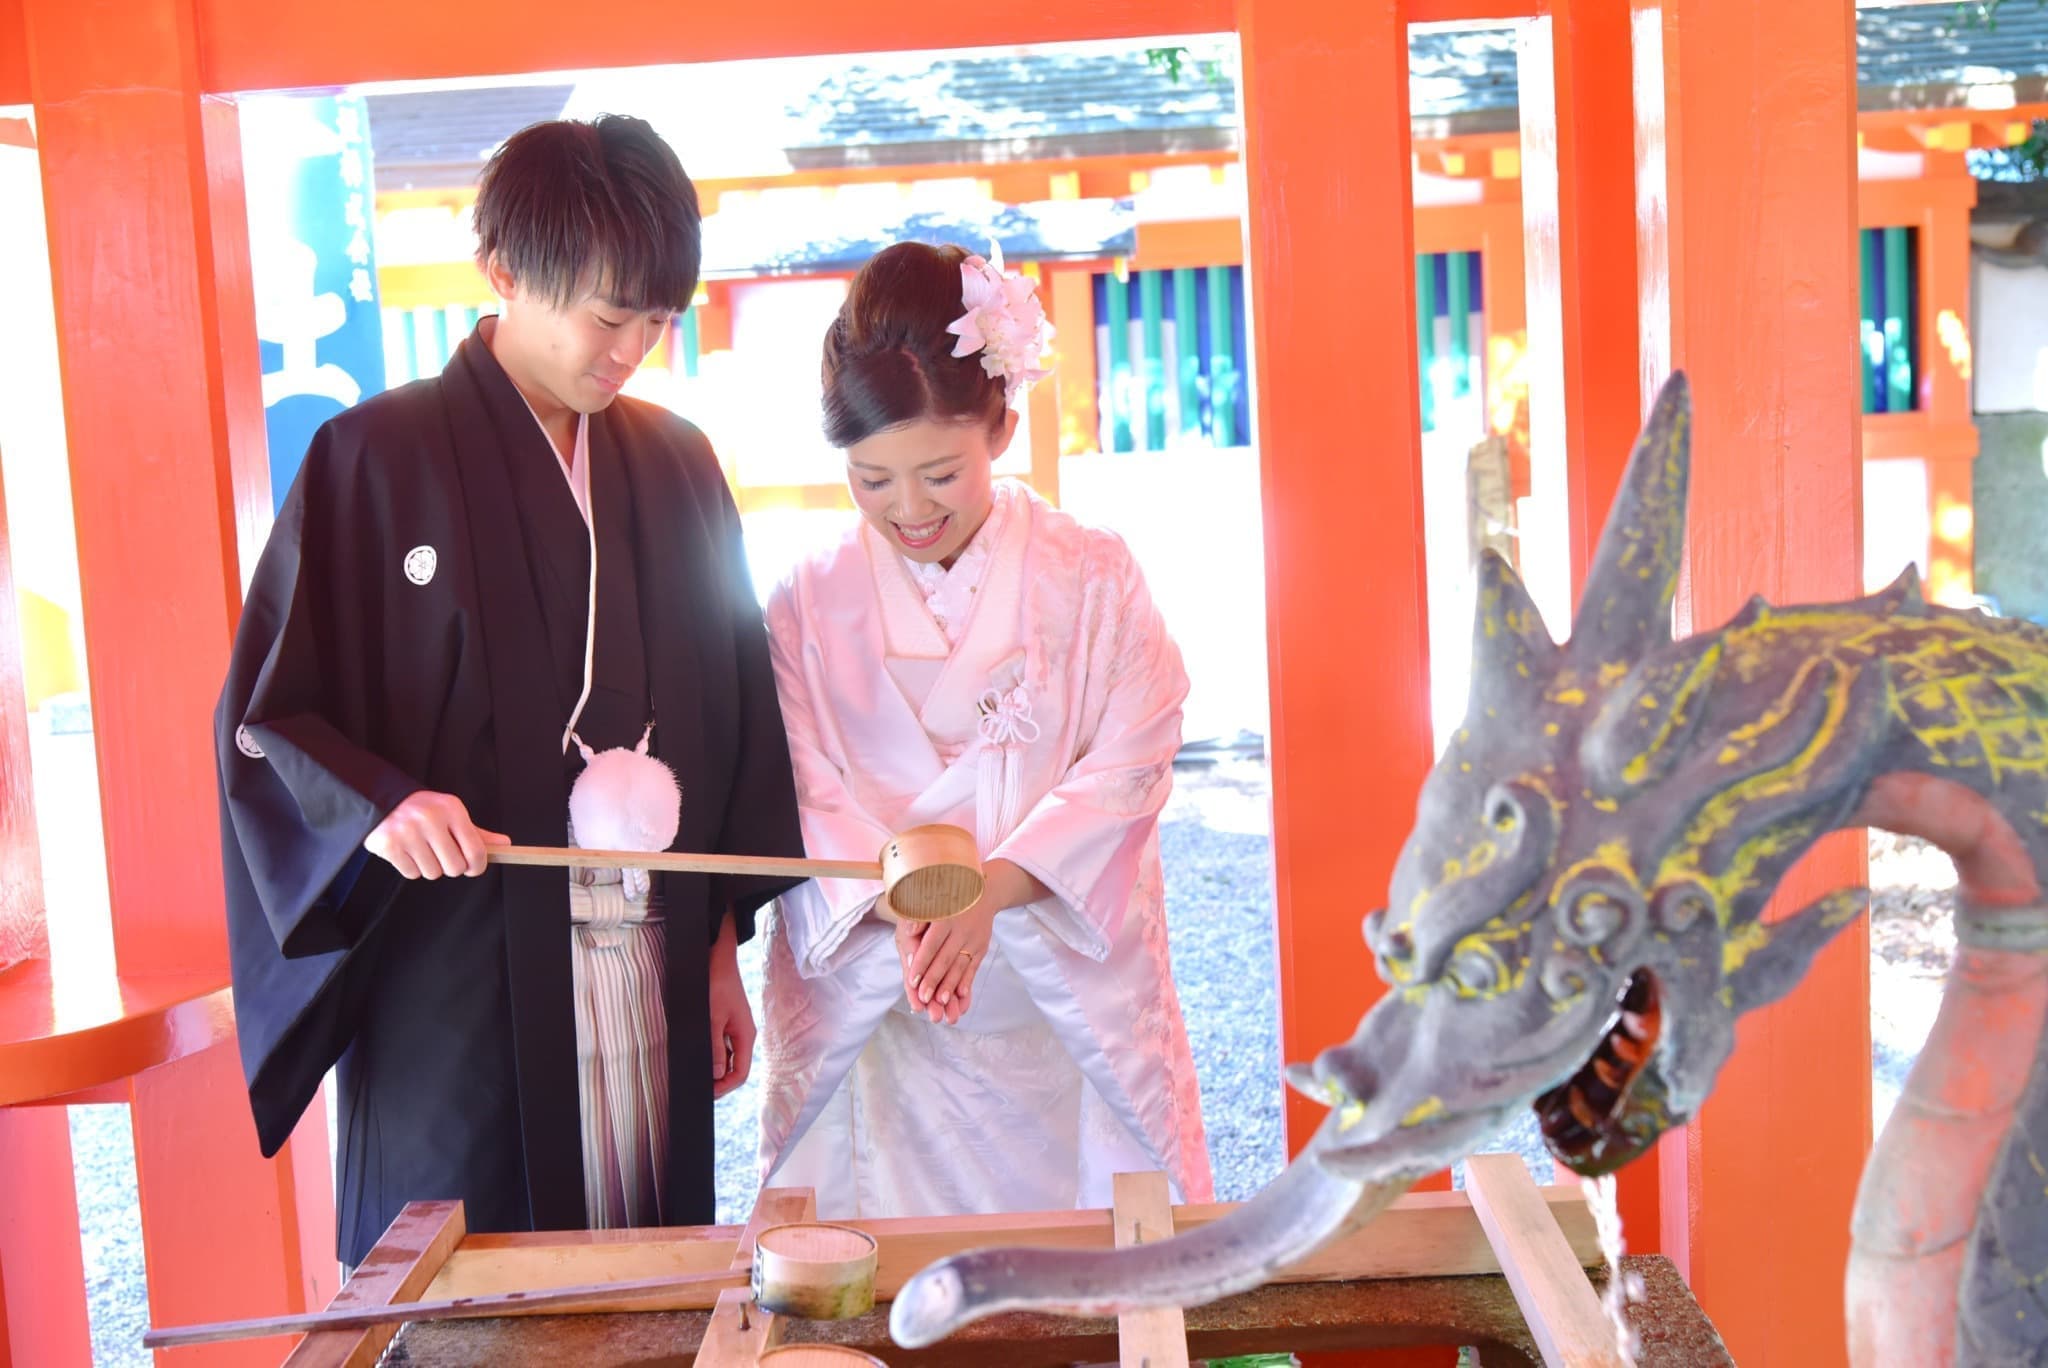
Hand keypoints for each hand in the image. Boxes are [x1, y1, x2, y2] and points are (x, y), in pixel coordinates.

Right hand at [364, 791, 507, 878]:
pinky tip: (407, 851)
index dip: (478, 866)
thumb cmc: (423, 810)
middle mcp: (430, 819)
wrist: (380, 800)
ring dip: (430, 867)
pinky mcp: (389, 845)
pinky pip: (412, 874)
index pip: (476, 850)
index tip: (474, 868)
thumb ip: (476, 833)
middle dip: (451, 866)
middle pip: (455, 867)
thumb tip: (504, 845)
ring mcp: (408, 832)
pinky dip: (412, 867)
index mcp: (451, 809)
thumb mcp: (451, 814)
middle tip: (442, 854)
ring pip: (433, 873)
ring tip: (422, 849)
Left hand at [709, 913, 754, 1097]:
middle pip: (733, 1068)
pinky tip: (695, 1054)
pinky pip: (719, 1044)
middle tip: (696, 1086)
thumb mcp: (712, 1018)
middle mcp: (742, 1035)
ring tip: (693, 1072)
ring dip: (712, 1066)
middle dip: (717, 1080)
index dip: (725, 1087)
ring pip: (725, 1057)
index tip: (706, 1093)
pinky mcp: (724, 1021)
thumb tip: (715, 1075)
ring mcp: (733, 1028)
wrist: (717, 957)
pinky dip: (709, 1052)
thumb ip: (714, 1047)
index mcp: (745, 1036)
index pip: (740, 1073)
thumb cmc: (716, 984)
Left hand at [903, 898, 996, 1023]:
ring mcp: (974, 939)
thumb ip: (919, 915)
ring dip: (951, 985)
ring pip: (960, 965)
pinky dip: (968, 981)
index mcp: (945, 916)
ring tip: (942, 1002)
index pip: (931, 944)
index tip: (912, 980)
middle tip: (923, 998)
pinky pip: (974, 966)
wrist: (983, 889)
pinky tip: (961, 995)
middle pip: (945, 958)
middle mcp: (961, 929)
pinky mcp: (982, 946)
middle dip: (934, 980)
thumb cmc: (948, 895)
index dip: (921, 963)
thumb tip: (909, 931)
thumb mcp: (931, 897)